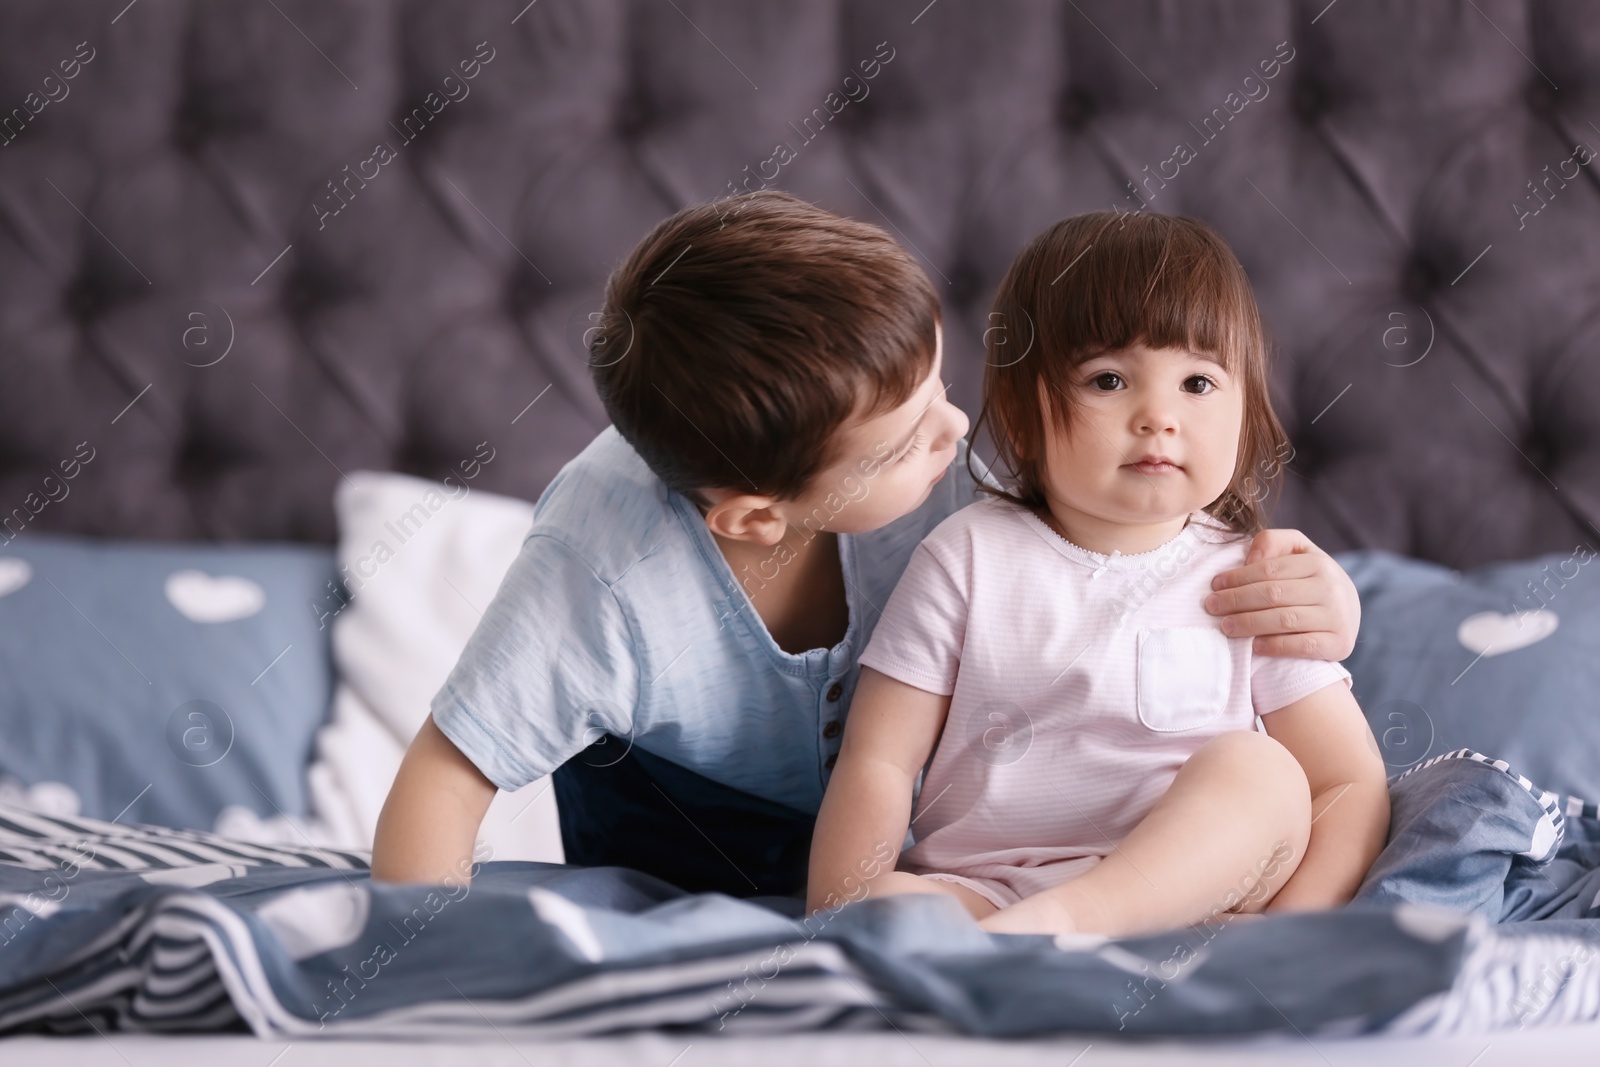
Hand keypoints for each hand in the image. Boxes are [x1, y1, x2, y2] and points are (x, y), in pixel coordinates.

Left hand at [1204, 528, 1359, 660]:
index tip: (1215, 585)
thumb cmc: (1310, 580)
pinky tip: (1255, 646)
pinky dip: (1276, 646)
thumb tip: (1250, 559)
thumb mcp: (1297, 552)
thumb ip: (1273, 543)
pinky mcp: (1339, 644)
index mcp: (1319, 563)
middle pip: (1273, 594)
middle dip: (1236, 600)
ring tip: (1225, 627)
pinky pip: (1303, 646)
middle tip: (1211, 607)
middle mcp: (1332, 588)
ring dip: (1249, 624)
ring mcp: (1337, 617)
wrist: (1347, 612)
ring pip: (1284, 620)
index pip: (1270, 569)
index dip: (1238, 577)